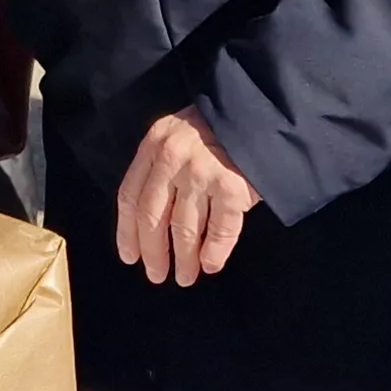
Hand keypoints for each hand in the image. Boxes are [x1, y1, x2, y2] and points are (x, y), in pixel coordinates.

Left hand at [117, 109, 261, 286]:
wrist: (263, 114)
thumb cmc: (220, 129)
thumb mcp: (179, 136)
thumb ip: (161, 168)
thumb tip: (149, 224)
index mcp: (154, 143)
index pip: (130, 196)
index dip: (127, 232)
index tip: (130, 257)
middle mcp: (173, 157)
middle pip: (152, 217)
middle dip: (153, 252)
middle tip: (157, 276)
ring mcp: (202, 172)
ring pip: (185, 229)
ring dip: (184, 260)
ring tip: (185, 277)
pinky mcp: (232, 187)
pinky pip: (220, 231)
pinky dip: (214, 253)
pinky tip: (211, 265)